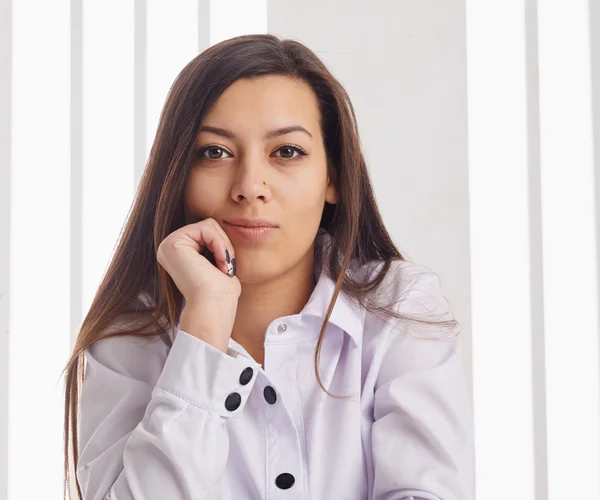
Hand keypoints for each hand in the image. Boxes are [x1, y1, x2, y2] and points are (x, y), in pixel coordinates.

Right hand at [156, 218, 239, 349]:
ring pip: (208, 225)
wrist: (213, 307)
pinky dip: (220, 243)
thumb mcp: (218, 263)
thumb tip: (223, 229)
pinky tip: (219, 263)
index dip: (223, 246)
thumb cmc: (220, 292)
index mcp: (178, 253)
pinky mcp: (174, 243)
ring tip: (222, 267)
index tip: (226, 268)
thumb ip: (214, 246)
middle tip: (226, 267)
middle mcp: (168, 247)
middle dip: (224, 244)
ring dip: (223, 245)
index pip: (207, 231)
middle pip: (208, 225)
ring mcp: (168, 244)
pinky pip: (206, 227)